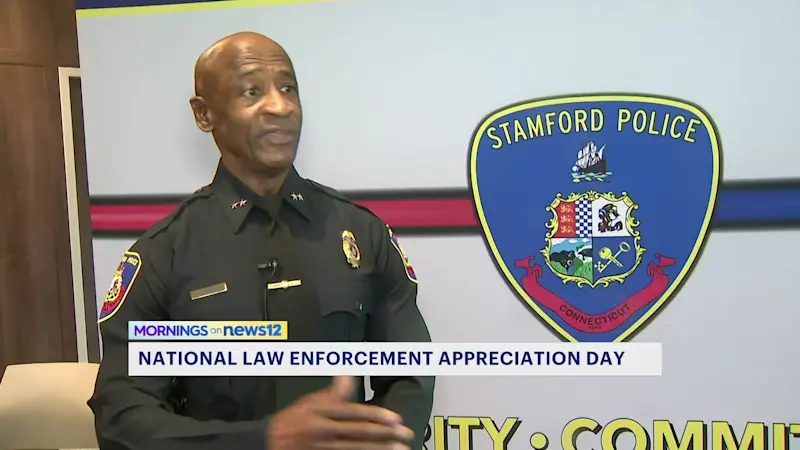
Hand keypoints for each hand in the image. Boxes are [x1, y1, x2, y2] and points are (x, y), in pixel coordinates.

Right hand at [267, 376, 413, 449]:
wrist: (267, 442)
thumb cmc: (291, 420)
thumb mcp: (309, 401)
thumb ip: (333, 392)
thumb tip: (348, 374)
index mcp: (321, 412)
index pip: (354, 413)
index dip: (376, 416)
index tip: (395, 418)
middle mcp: (323, 430)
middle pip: (359, 433)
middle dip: (385, 434)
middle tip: (406, 434)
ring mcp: (323, 448)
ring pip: (356, 449)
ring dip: (379, 449)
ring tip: (399, 449)